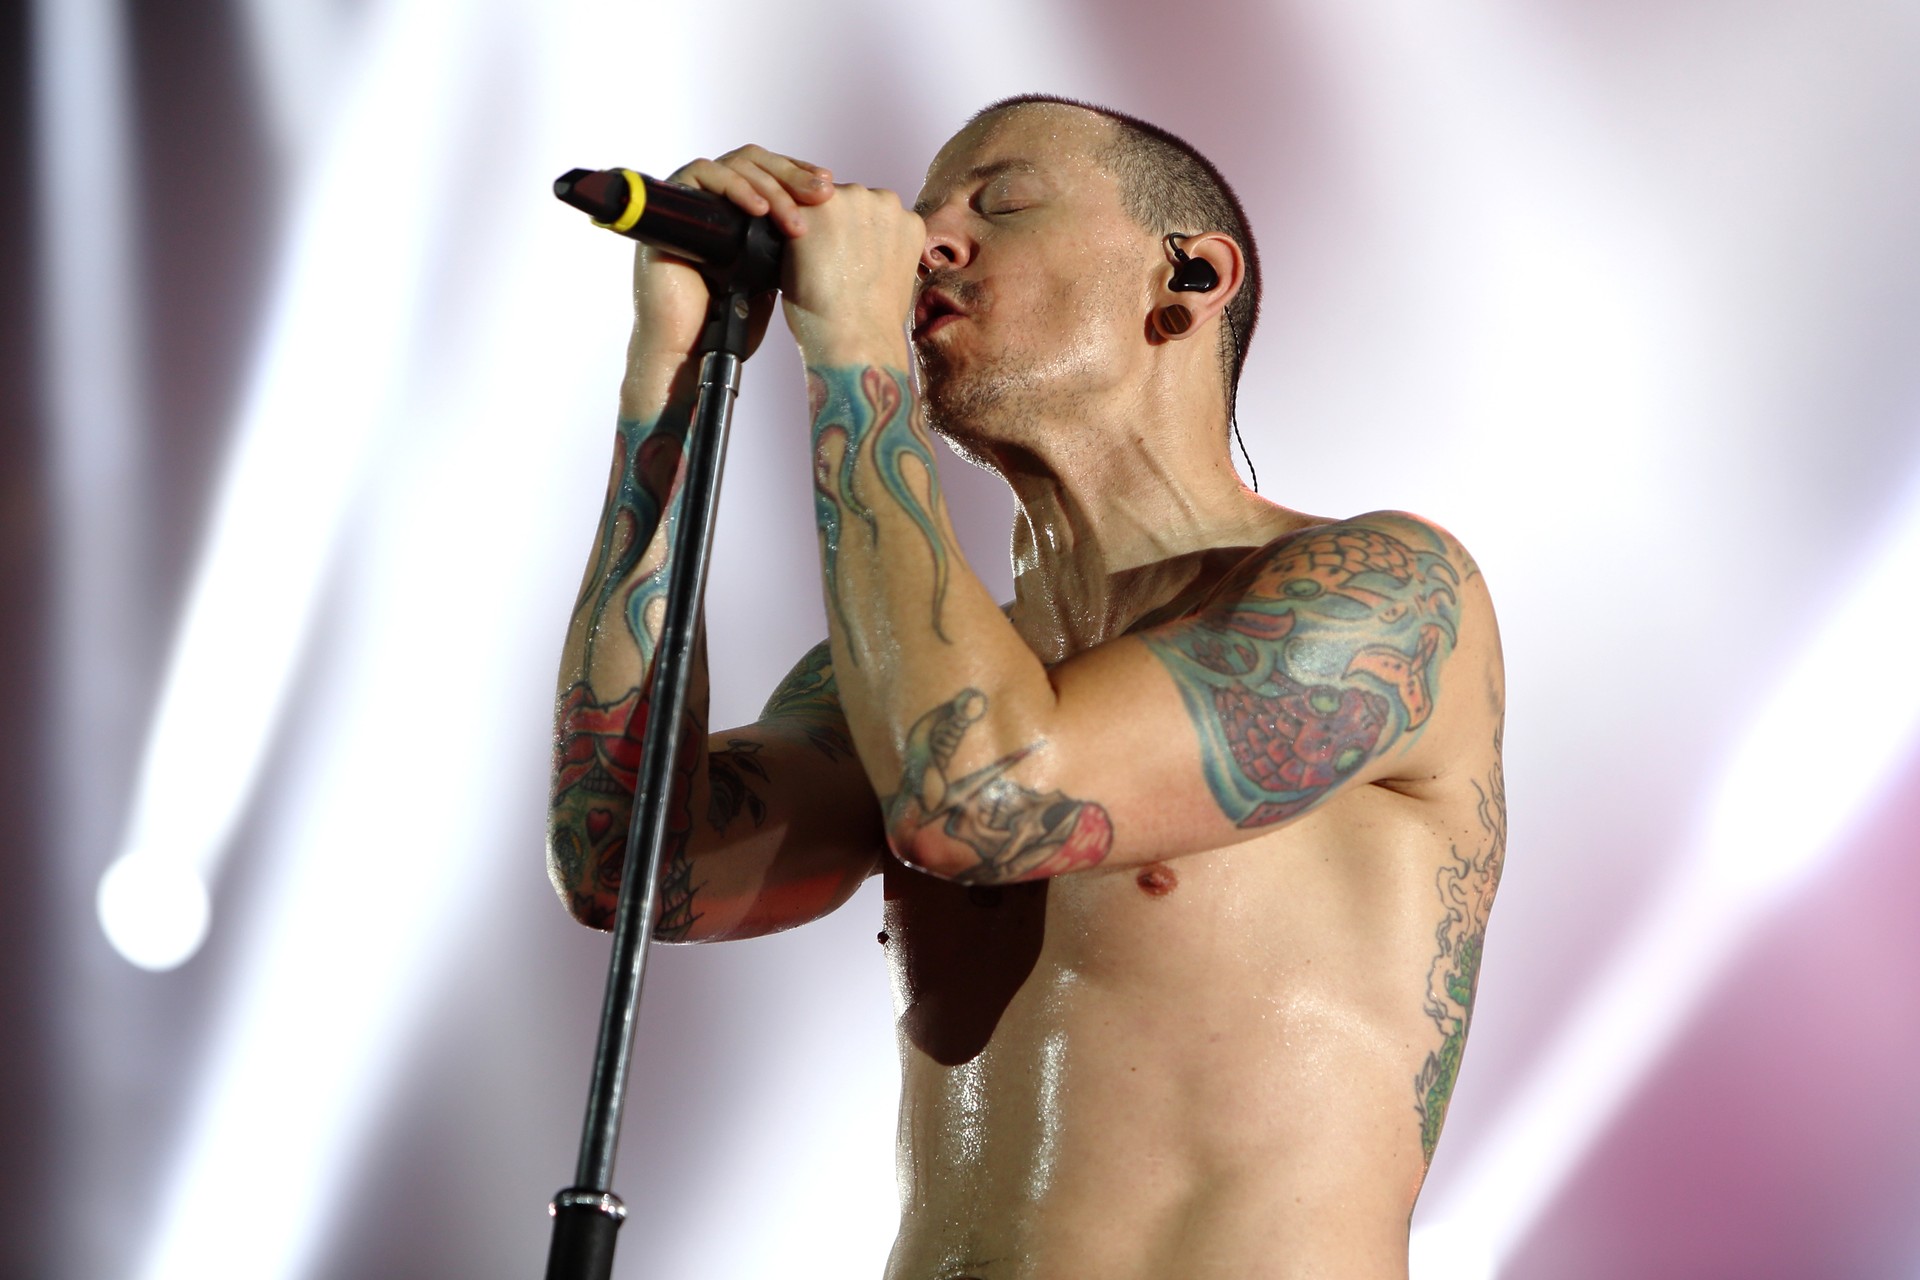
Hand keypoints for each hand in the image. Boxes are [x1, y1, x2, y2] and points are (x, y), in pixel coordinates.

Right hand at [625, 145, 835, 378]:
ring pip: (735, 164)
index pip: (770, 171)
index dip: (799, 172)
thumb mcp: (772, 272)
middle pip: (756, 161)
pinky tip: (759, 210)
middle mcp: (715, 197)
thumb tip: (829, 214)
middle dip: (792, 175)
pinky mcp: (671, 206)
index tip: (827, 186)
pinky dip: (734, 187)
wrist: (693, 347)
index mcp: (738, 208)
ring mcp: (693, 198)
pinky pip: (702, 174)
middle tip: (822, 193)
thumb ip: (787, 241)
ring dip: (770, 186)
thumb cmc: (731, 318)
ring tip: (794, 220)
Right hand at [780, 185, 924, 360]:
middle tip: (843, 257)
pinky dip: (895, 239)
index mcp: (811, 201)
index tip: (819, 243)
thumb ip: (803, 226)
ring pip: (875, 207)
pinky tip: (883, 266)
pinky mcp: (912, 222)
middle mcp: (849, 193)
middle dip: (846, 221)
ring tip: (864, 263)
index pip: (813, 198)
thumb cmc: (815, 309)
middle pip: (846, 198)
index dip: (817, 222)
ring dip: (871, 226)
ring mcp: (884, 205)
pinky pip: (900, 222)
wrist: (855, 338)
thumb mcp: (788, 258)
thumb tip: (817, 219)